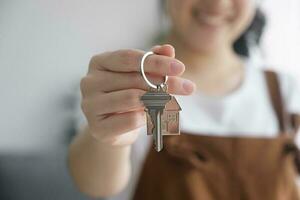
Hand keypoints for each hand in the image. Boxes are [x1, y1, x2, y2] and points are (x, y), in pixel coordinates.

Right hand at [80, 44, 195, 146]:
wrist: (114, 128)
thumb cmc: (128, 95)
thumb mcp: (141, 76)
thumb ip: (153, 62)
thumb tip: (168, 49)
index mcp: (99, 62)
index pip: (129, 58)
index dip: (156, 62)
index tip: (181, 68)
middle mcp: (89, 81)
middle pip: (134, 79)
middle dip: (165, 83)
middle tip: (189, 88)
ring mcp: (90, 105)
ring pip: (132, 98)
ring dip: (158, 100)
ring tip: (172, 102)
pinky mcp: (96, 127)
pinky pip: (130, 120)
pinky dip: (148, 118)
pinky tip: (154, 116)